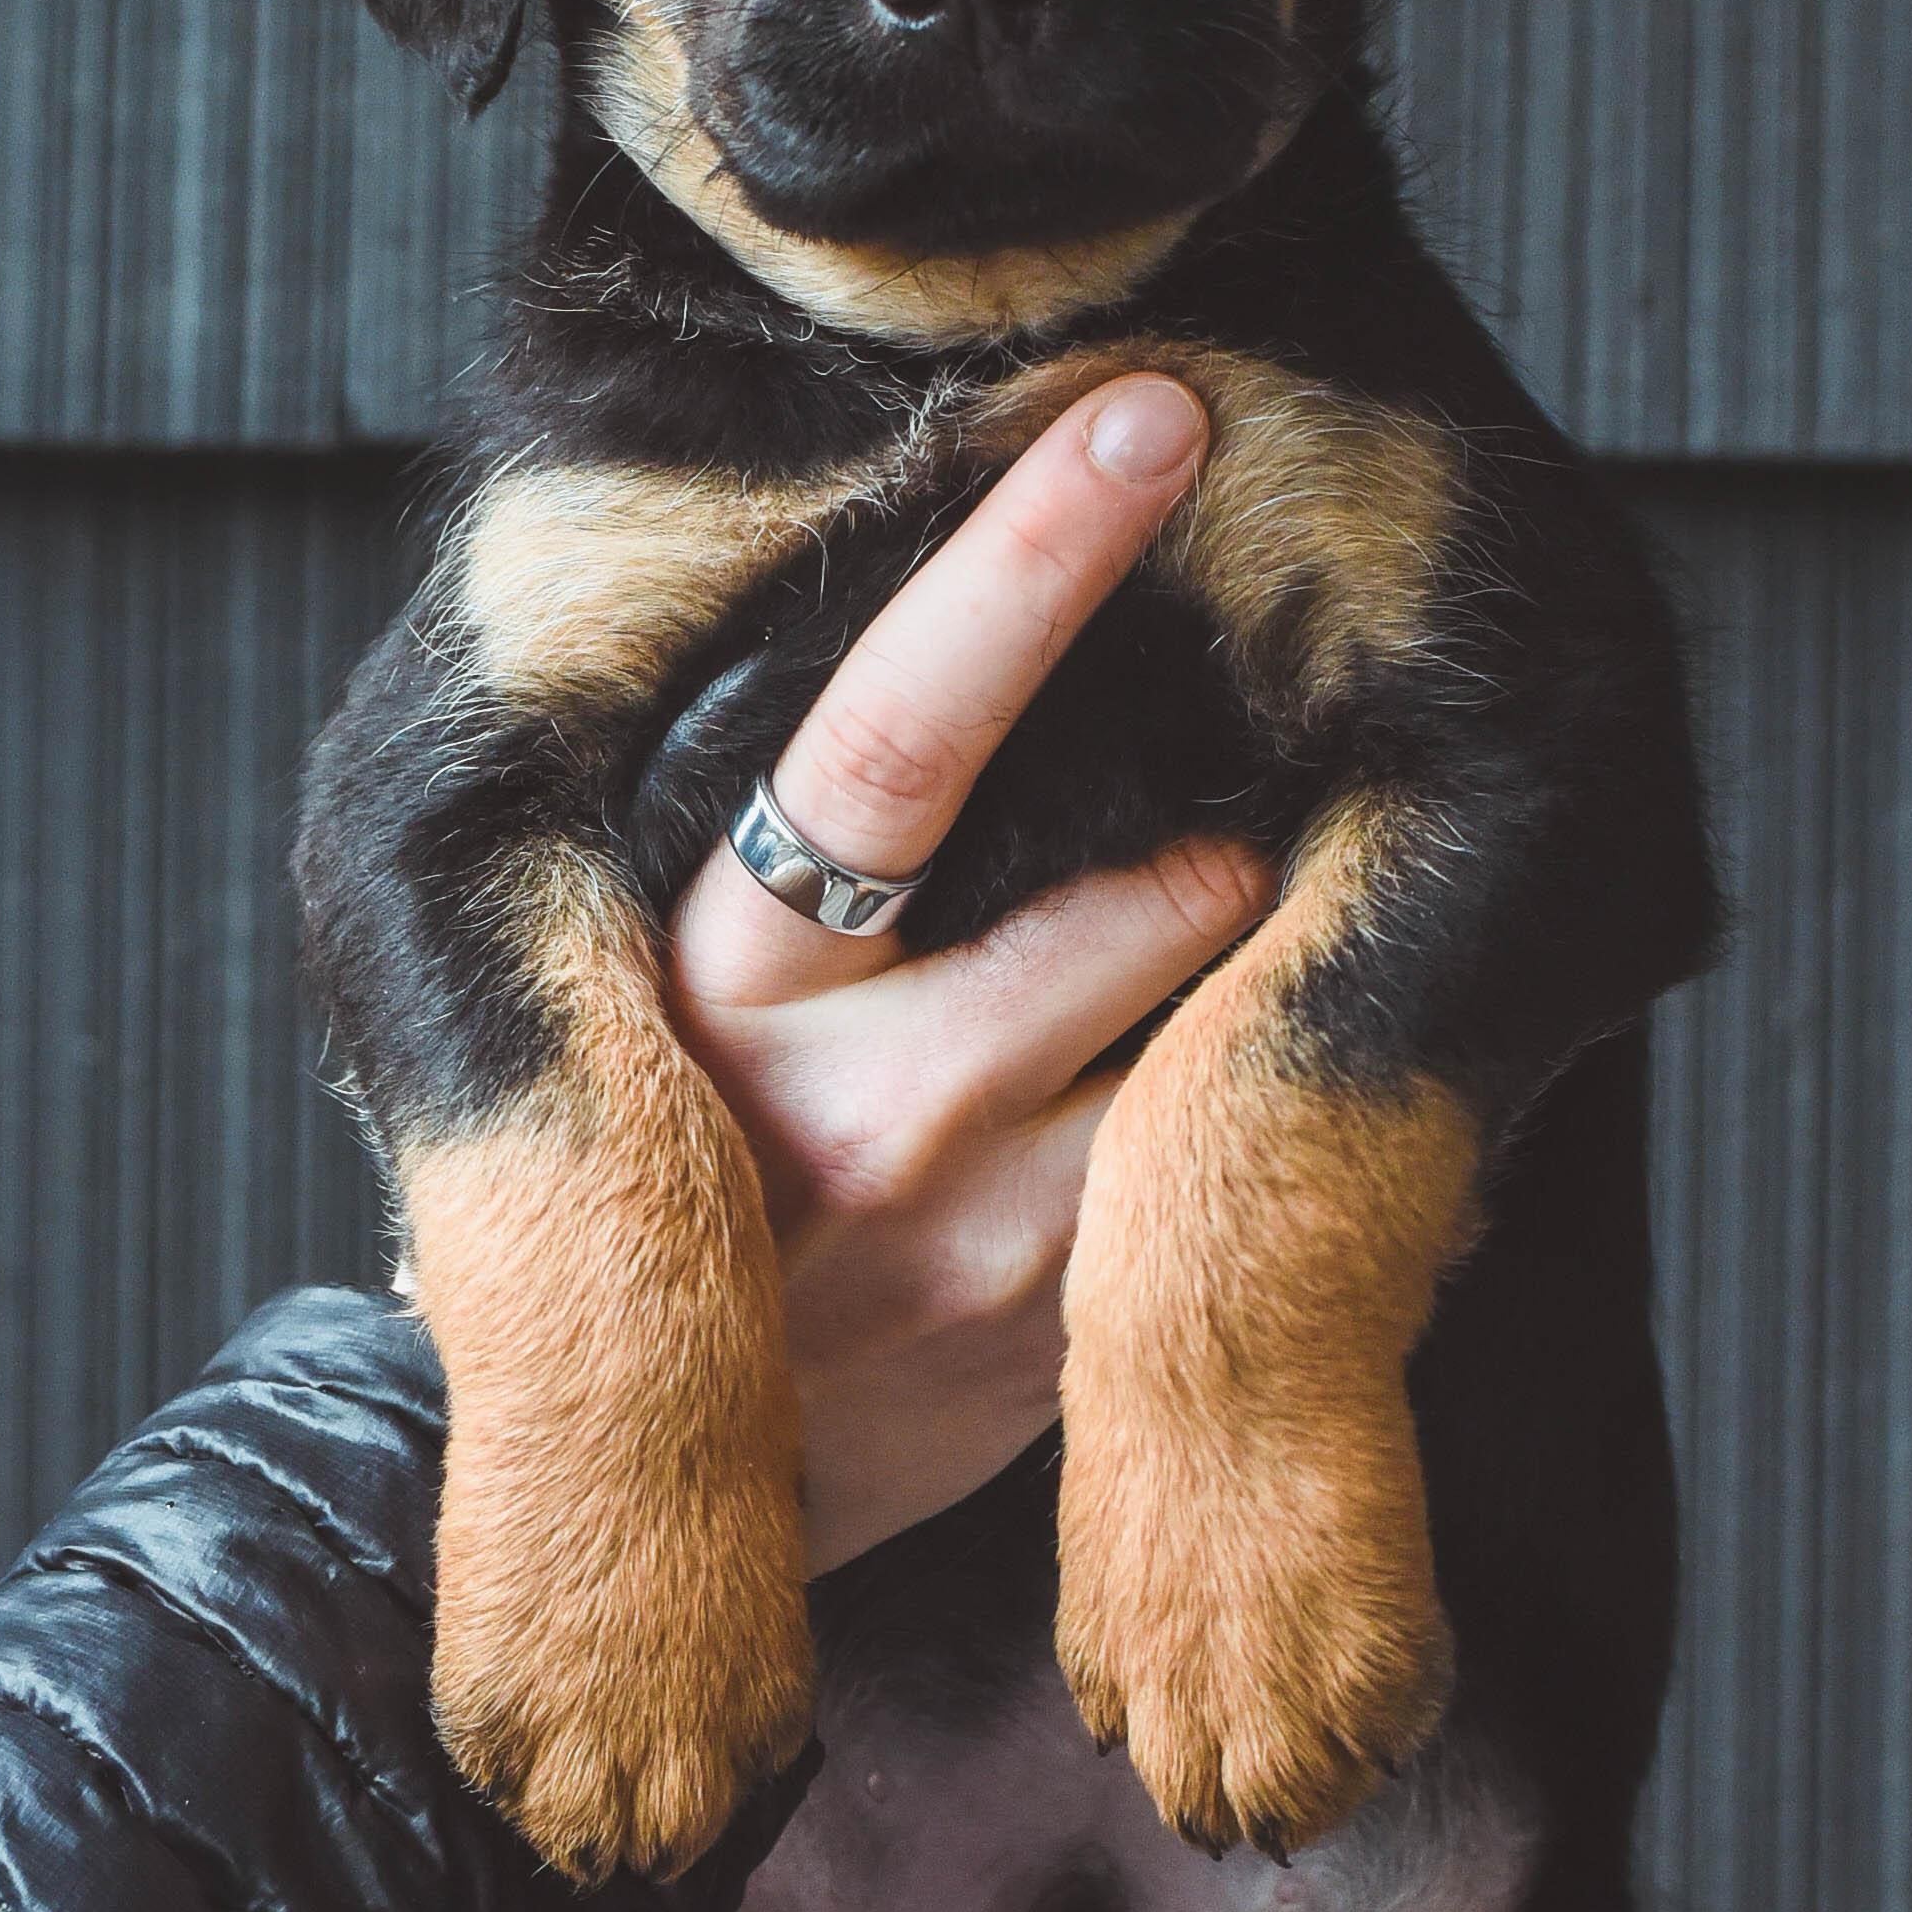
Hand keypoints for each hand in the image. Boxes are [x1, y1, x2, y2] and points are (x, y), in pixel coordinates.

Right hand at [663, 374, 1271, 1575]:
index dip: (1024, 566)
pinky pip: (1239, 1193)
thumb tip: (981, 640)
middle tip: (1221, 835)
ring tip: (1225, 993)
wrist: (631, 1492)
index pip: (889, 734)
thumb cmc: (670, 1177)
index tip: (1146, 419)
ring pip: (1220, 1044)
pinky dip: (1280, 1148)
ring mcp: (978, 1236)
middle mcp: (856, 1097)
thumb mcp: (668, 998)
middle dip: (1219, 850)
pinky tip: (1250, 1147)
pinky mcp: (1067, 1347)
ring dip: (1262, 995)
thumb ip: (794, 854)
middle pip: (1146, 895)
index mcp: (723, 973)